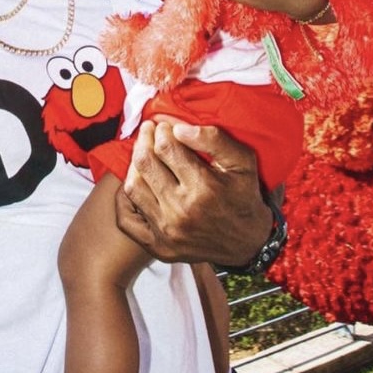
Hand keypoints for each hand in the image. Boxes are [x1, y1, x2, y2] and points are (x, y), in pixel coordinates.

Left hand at [115, 120, 273, 265]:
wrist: (248, 243)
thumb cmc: (244, 197)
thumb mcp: (242, 161)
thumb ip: (213, 139)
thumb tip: (178, 129)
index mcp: (203, 187)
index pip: (166, 147)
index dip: (162, 130)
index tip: (164, 126)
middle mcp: (181, 210)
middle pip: (145, 163)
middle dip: (144, 140)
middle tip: (149, 131)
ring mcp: (167, 231)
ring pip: (133, 187)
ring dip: (135, 166)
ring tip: (145, 156)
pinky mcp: (158, 246)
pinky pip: (126, 218)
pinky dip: (124, 199)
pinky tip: (138, 184)